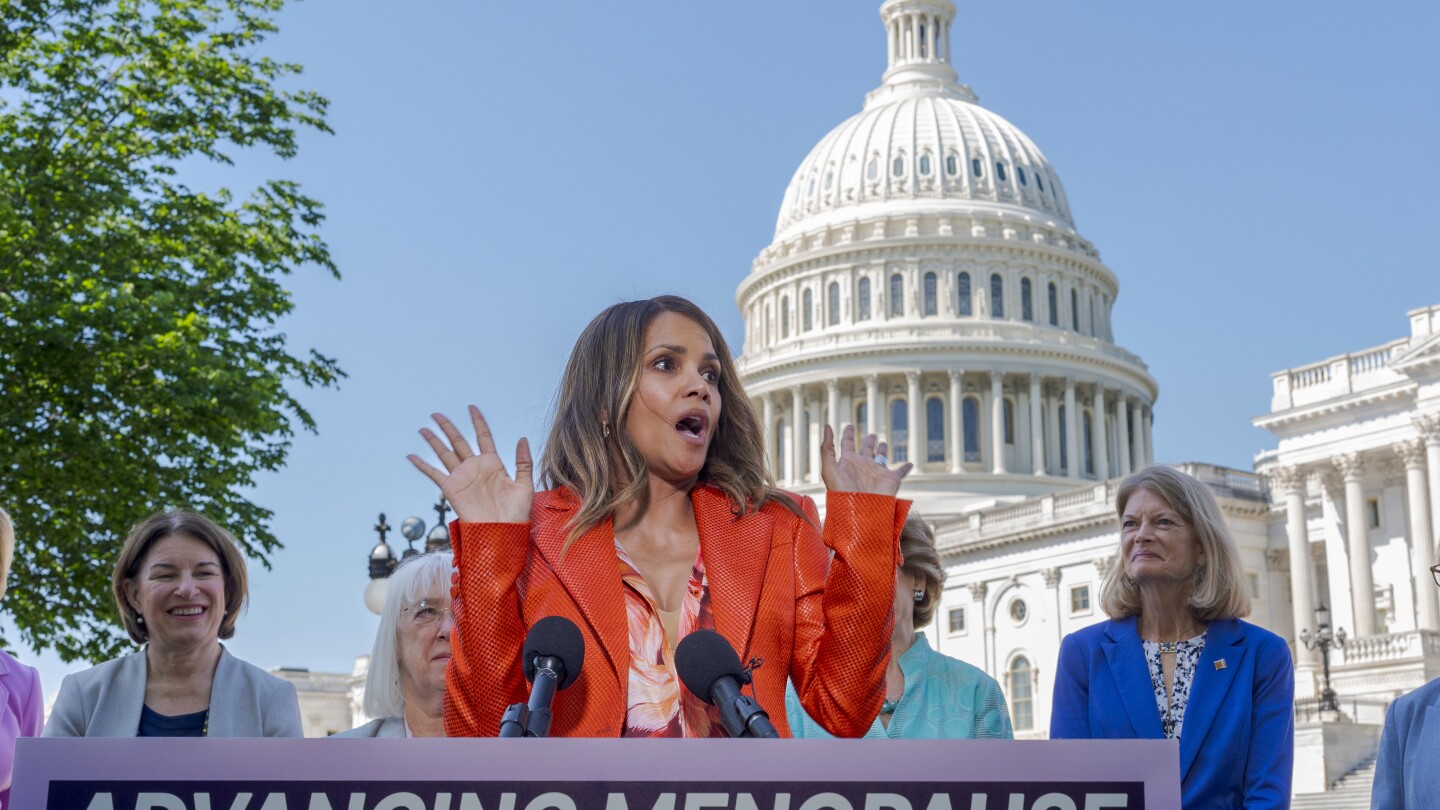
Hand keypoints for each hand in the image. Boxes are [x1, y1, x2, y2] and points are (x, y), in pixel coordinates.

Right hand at [408, 405, 533, 523]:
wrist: (502, 532)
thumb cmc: (516, 513)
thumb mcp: (525, 484)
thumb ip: (523, 461)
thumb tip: (522, 438)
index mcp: (493, 464)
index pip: (483, 437)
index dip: (478, 422)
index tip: (471, 408)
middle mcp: (475, 468)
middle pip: (459, 441)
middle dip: (448, 427)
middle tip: (436, 414)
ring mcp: (462, 477)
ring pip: (445, 454)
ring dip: (434, 441)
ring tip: (423, 429)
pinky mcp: (451, 489)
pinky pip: (434, 474)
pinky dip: (422, 465)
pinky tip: (412, 456)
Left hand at [819, 424, 911, 496]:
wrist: (859, 512)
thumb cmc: (842, 493)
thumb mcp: (829, 468)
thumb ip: (827, 447)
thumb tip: (827, 426)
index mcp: (848, 462)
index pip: (848, 444)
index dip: (848, 434)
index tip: (849, 426)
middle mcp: (863, 466)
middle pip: (866, 449)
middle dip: (869, 441)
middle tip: (871, 435)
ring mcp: (877, 472)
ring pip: (881, 457)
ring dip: (883, 450)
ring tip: (883, 443)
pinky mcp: (890, 479)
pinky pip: (900, 471)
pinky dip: (906, 467)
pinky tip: (910, 463)